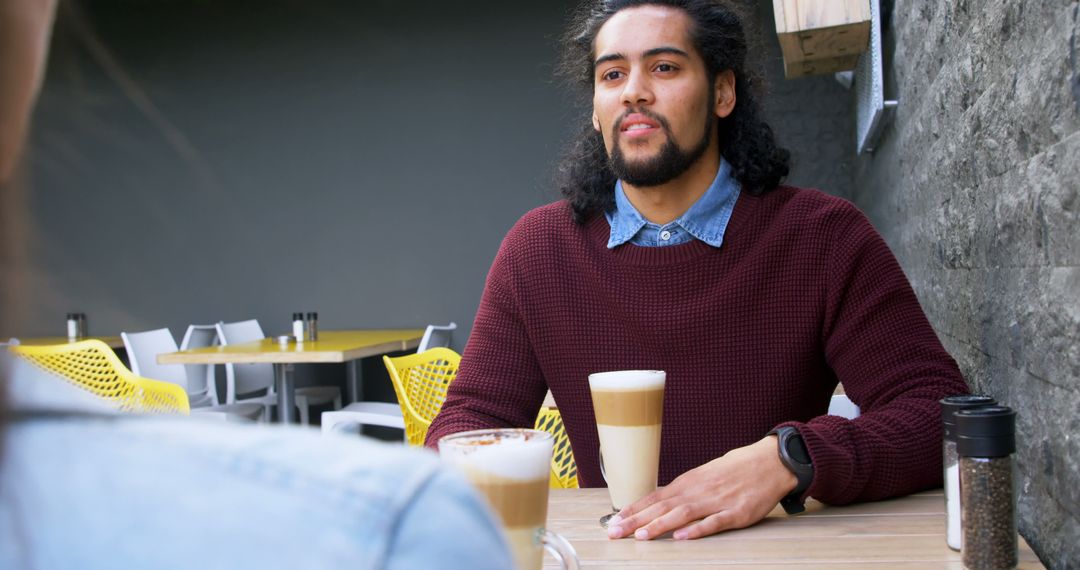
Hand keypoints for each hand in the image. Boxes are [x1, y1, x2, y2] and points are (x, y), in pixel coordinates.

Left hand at [606, 435, 797, 540]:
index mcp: (688, 482)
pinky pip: (714, 522)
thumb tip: (658, 502)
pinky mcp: (736, 512)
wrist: (768, 462)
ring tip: (641, 535)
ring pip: (682, 514)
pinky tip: (682, 537)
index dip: (633, 510)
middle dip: (636, 520)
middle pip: (661, 507)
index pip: (654, 497)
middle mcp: (697, 491)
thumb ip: (683, 492)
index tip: (613, 520)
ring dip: (660, 525)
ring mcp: (716, 501)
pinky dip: (697, 530)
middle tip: (615, 531)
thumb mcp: (704, 476)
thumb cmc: (734, 470)